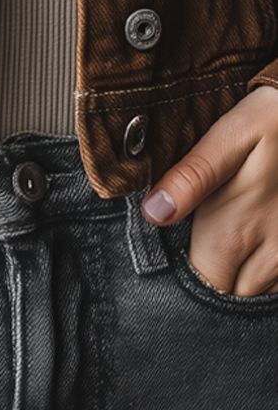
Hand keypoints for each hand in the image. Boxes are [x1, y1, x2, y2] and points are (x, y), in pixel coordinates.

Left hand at [141, 83, 277, 294]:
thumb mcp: (229, 138)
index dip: (178, 284)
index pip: (200, 286)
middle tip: (189, 246)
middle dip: (205, 283)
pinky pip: (276, 283)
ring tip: (218, 244)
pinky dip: (258, 272)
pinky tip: (246, 244)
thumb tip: (153, 212)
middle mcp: (267, 258)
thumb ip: (192, 177)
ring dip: (234, 279)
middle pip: (226, 298)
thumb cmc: (273, 122)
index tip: (165, 260)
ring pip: (253, 294)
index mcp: (235, 232)